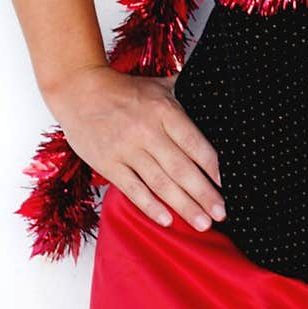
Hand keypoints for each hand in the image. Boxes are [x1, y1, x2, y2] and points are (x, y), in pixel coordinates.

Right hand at [45, 63, 225, 233]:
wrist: (80, 91)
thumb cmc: (124, 90)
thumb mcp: (160, 85)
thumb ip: (187, 92)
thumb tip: (217, 93)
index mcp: (164, 111)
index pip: (194, 142)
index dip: (212, 165)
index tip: (227, 184)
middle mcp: (147, 131)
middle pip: (181, 168)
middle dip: (204, 193)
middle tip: (221, 213)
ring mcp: (127, 149)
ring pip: (160, 183)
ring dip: (183, 205)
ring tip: (202, 223)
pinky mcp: (108, 164)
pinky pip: (133, 189)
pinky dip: (150, 206)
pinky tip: (167, 220)